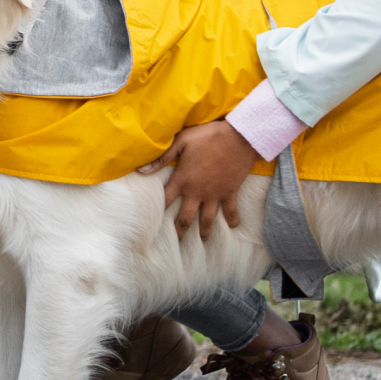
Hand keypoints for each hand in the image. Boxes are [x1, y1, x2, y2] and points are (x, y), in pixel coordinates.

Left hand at [138, 120, 260, 240]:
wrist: (239, 138)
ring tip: (203, 241)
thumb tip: (141, 170)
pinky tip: (233, 227)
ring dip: (204, 232)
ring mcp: (214, 195)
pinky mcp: (230, 193)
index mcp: (183, 180)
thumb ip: (162, 158)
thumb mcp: (182, 141)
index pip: (166, 200)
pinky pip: (231, 211)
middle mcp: (197, 192)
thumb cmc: (208, 136)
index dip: (158, 211)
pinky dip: (232, 220)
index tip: (152, 223)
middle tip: (176, 243)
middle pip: (185, 218)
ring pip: (207, 220)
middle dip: (180, 231)